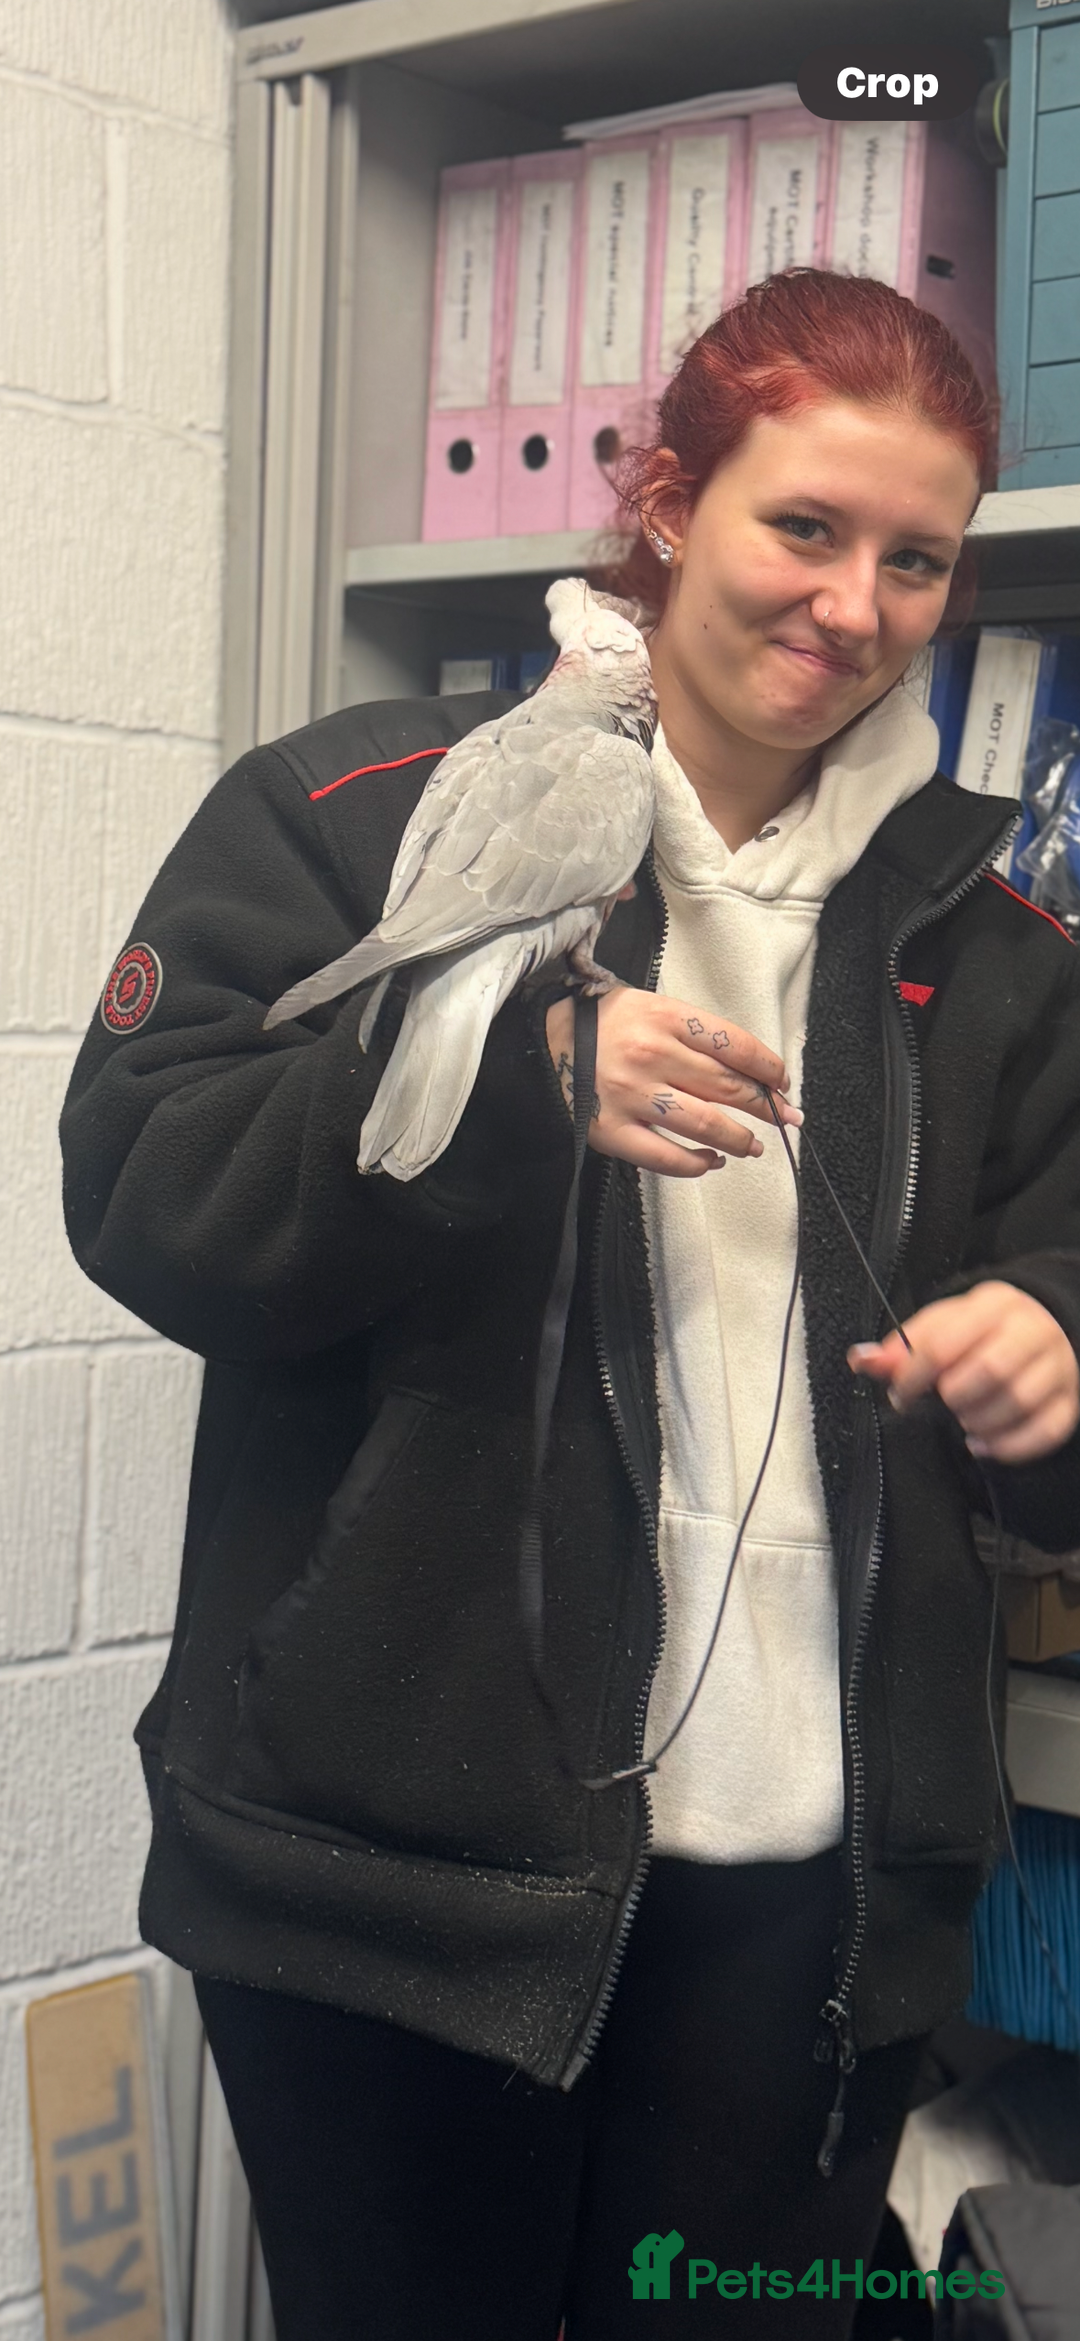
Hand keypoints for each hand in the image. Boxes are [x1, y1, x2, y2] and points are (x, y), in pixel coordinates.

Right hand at [545, 985, 801, 1179]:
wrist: (539, 1045)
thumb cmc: (601, 1025)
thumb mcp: (648, 1007)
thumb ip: (692, 1033)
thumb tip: (746, 1069)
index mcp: (664, 1017)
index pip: (735, 1045)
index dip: (768, 1068)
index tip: (782, 1083)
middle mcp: (652, 1055)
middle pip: (728, 1087)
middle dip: (766, 1107)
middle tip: (787, 1120)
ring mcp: (632, 1096)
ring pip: (706, 1126)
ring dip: (740, 1140)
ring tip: (753, 1145)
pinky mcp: (612, 1131)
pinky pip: (666, 1157)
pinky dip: (697, 1165)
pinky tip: (712, 1162)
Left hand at [848, 1282, 1079, 1464]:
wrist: (1041, 1327)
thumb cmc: (982, 1331)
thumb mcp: (943, 1325)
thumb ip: (903, 1346)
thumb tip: (862, 1360)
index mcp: (993, 1305)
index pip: (946, 1342)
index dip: (914, 1375)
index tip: (903, 1393)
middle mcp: (1031, 1331)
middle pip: (991, 1369)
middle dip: (954, 1397)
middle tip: (942, 1404)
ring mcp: (1057, 1366)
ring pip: (1020, 1401)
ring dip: (980, 1422)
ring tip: (963, 1421)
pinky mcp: (1069, 1400)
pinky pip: (1046, 1431)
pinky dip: (1009, 1446)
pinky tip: (983, 1444)